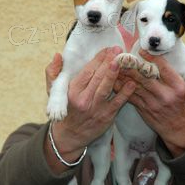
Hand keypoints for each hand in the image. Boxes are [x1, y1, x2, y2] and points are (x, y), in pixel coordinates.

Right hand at [45, 47, 135, 173]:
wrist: (70, 135)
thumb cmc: (65, 110)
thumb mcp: (53, 91)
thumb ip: (53, 72)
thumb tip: (58, 55)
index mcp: (72, 91)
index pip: (87, 71)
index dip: (98, 59)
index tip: (107, 49)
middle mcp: (84, 99)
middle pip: (98, 77)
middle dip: (109, 61)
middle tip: (118, 50)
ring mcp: (96, 108)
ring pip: (107, 88)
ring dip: (115, 74)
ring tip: (123, 61)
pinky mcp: (106, 116)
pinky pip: (117, 103)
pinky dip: (125, 93)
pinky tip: (132, 83)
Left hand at [114, 50, 184, 156]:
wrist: (181, 133)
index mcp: (179, 88)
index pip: (164, 69)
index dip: (152, 58)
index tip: (142, 50)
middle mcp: (165, 95)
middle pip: (145, 77)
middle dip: (132, 66)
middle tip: (121, 55)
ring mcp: (153, 104)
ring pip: (135, 87)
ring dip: (123, 75)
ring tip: (113, 65)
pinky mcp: (144, 110)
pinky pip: (131, 98)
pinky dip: (121, 88)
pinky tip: (113, 80)